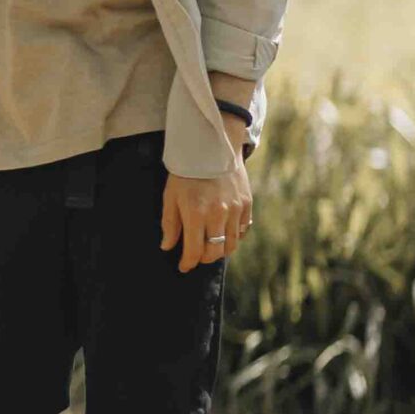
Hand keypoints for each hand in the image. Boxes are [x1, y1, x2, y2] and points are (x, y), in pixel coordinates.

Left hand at [160, 152, 252, 275]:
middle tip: (196, 256)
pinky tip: (223, 232)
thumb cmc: (186, 173)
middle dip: (204, 259)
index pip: (195, 251)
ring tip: (209, 247)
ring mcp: (236, 210)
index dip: (188, 263)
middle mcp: (218, 214)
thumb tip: (168, 246)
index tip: (183, 266)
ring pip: (232, 244)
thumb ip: (170, 224)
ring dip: (220, 250)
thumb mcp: (170, 196)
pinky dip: (233, 236)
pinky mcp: (247, 204)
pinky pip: (242, 230)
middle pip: (215, 252)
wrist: (212, 147)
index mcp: (196, 213)